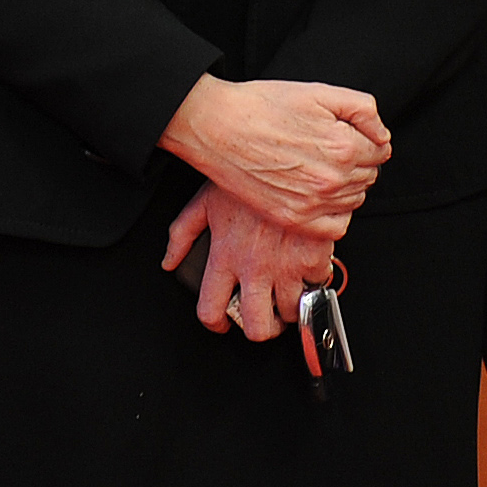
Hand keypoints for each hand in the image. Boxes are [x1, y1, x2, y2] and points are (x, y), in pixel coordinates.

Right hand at [159, 77, 386, 235]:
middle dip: (358, 160)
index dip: (367, 138)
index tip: (348, 133)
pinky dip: (335, 213)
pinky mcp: (293, 219)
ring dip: (346, 185)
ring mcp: (312, 204)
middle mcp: (332, 180)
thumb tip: (382, 135)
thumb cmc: (262, 106)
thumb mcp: (319, 92)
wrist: (216, 126)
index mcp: (344, 147)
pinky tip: (319, 195)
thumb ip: (363, 110)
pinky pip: (336, 227)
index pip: (380, 150)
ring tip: (318, 166)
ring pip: (355, 199)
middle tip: (328, 146)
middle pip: (369, 175)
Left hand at [159, 184, 342, 341]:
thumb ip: (182, 234)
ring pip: (290, 313)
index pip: (211, 310)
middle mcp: (254, 267)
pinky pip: (318, 286)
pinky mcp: (314, 258)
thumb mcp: (204, 202)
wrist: (286, 158)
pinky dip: (315, 280)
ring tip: (287, 289)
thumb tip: (168, 260)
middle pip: (257, 327)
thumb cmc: (246, 175)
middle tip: (265, 316)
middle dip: (262, 328)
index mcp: (225, 257)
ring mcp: (286, 266)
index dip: (216, 325)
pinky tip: (308, 267)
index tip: (224, 324)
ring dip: (290, 305)